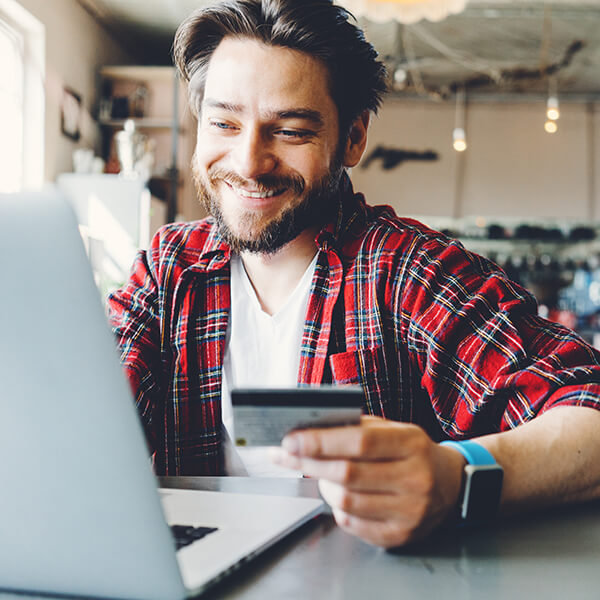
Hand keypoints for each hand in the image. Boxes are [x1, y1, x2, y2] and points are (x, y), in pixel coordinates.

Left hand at [270, 416, 464, 547]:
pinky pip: (352, 523)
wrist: (450, 484)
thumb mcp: (395, 429)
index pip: (360, 442)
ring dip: (321, 485)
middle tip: (287, 455)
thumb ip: (359, 427)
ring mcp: (409, 511)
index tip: (291, 440)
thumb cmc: (413, 451)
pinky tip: (337, 493)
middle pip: (348, 473)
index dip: (321, 441)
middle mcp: (414, 479)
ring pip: (346, 501)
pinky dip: (336, 507)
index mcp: (412, 444)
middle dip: (309, 463)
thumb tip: (313, 428)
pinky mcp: (400, 535)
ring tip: (317, 473)